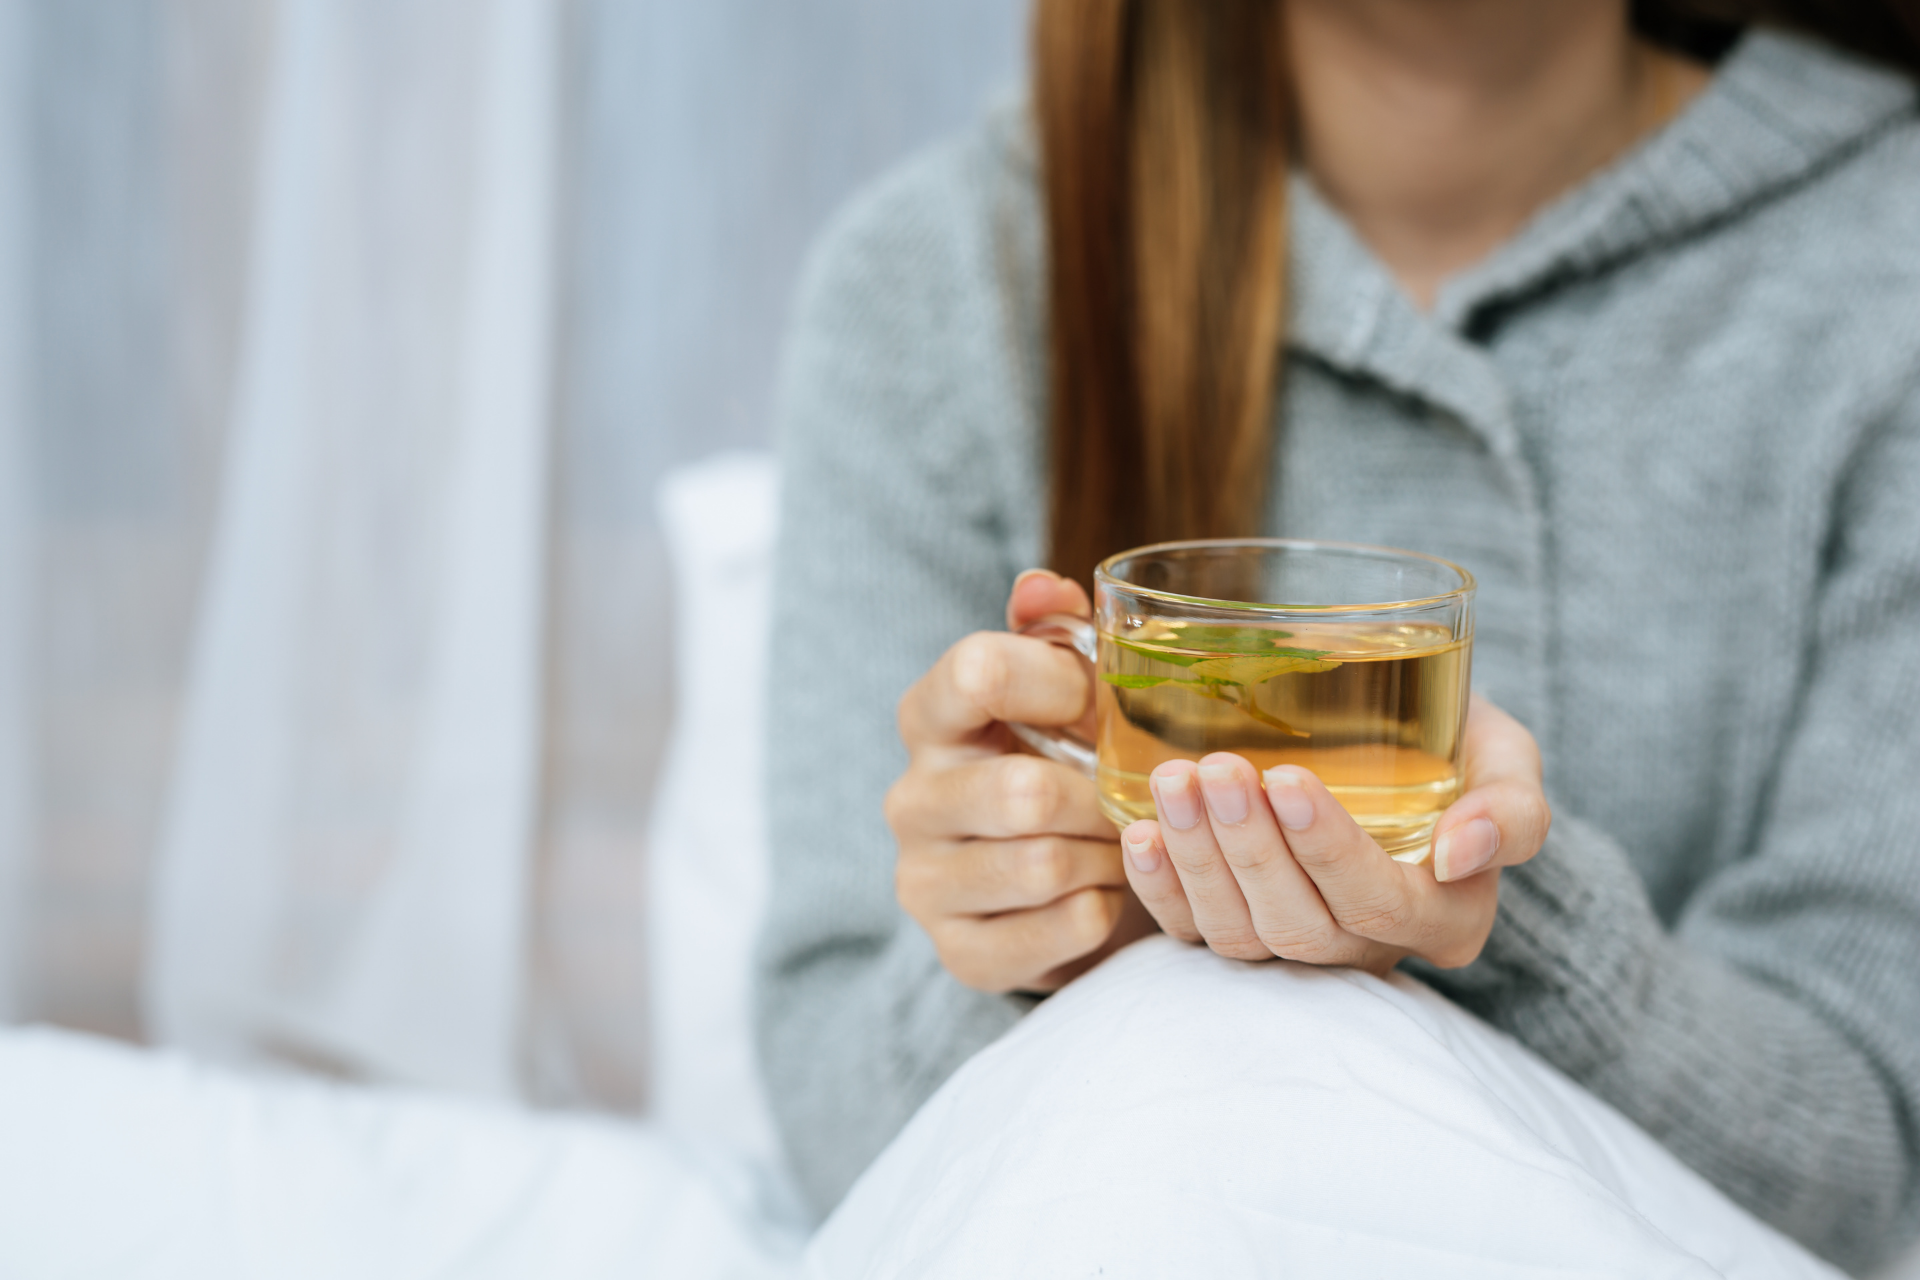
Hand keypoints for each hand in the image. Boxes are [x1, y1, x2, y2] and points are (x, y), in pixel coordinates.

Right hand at [888, 570, 1155, 992]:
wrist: (1031, 889)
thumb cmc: (1050, 764)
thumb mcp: (1052, 693)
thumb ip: (1052, 632)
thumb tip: (1044, 585)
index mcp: (929, 718)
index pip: (978, 671)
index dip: (1061, 683)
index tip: (1099, 703)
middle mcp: (911, 800)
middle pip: (1021, 793)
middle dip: (1098, 798)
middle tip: (1128, 798)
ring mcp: (925, 882)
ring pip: (1046, 867)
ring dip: (1107, 856)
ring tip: (1119, 844)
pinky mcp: (959, 951)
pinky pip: (1062, 929)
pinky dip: (1103, 909)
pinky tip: (1101, 892)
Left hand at [1118, 696, 1549, 974]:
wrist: (1397, 735)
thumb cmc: (1454, 743)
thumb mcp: (1506, 760)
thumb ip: (1511, 807)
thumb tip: (1461, 850)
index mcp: (1444, 916)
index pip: (1382, 903)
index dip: (1331, 850)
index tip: (1289, 778)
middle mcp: (1369, 947)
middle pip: (1301, 925)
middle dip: (1251, 849)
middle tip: (1217, 769)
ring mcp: (1297, 943)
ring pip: (1241, 933)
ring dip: (1199, 860)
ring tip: (1174, 783)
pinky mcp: (1238, 929)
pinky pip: (1192, 934)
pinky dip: (1161, 888)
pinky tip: (1140, 834)